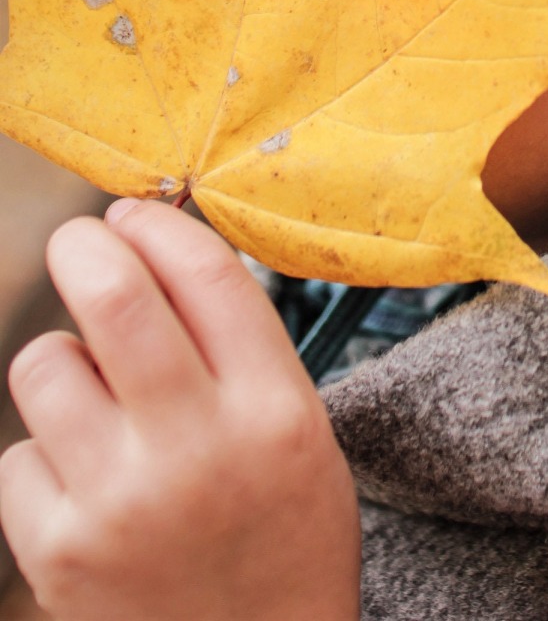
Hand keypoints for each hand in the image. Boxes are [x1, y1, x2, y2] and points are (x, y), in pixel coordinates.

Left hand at [0, 201, 360, 620]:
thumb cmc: (282, 536)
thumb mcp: (300, 430)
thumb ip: (242, 347)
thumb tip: (159, 249)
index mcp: (274, 411)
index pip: (204, 274)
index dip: (156, 225)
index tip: (133, 213)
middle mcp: (197, 449)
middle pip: (113, 297)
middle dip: (83, 247)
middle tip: (80, 244)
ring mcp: (120, 503)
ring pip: (45, 364)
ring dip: (61, 357)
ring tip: (90, 387)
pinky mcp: (56, 554)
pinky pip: (20, 453)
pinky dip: (44, 454)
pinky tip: (84, 481)